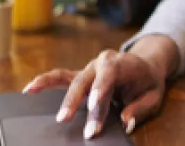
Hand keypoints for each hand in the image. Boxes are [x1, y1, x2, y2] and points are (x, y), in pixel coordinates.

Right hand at [22, 49, 167, 138]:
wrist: (145, 64)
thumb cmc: (148, 82)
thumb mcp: (154, 96)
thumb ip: (140, 109)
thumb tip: (126, 122)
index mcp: (122, 63)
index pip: (109, 74)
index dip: (100, 89)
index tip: (93, 106)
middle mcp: (102, 62)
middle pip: (86, 80)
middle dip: (76, 102)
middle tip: (67, 120)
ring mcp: (89, 68)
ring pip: (72, 80)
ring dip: (62, 97)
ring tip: (53, 113)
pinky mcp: (81, 75)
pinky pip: (61, 77)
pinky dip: (45, 82)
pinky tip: (30, 90)